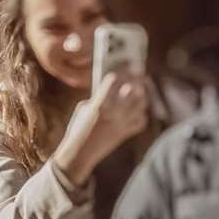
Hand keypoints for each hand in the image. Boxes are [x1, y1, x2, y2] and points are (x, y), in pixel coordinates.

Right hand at [56, 65, 156, 185]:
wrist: (80, 154)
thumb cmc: (77, 128)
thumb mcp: (83, 108)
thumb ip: (99, 97)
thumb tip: (114, 89)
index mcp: (99, 104)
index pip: (114, 79)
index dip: (119, 70)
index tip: (123, 64)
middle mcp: (114, 113)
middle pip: (133, 89)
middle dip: (135, 79)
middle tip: (137, 72)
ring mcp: (122, 124)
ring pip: (141, 103)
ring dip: (140, 95)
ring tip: (138, 89)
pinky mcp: (126, 134)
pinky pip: (141, 120)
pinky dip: (140, 114)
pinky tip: (135, 110)